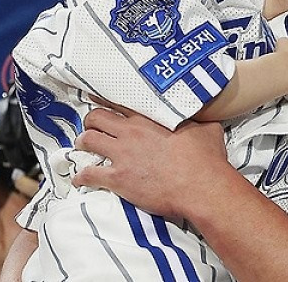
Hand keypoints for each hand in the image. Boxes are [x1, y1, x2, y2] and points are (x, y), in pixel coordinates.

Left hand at [72, 104, 231, 220]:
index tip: (96, 99)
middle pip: (96, 118)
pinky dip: (81, 176)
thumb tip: (207, 116)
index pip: (119, 103)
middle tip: (91, 127)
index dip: (104, 101)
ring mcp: (122, 155)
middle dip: (90, 122)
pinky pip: (89, 174)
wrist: (201, 187)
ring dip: (82, 143)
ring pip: (88, 141)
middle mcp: (131, 133)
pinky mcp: (118, 178)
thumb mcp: (207, 129)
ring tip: (82, 147)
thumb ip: (200, 119)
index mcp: (150, 119)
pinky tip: (80, 179)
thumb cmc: (206, 160)